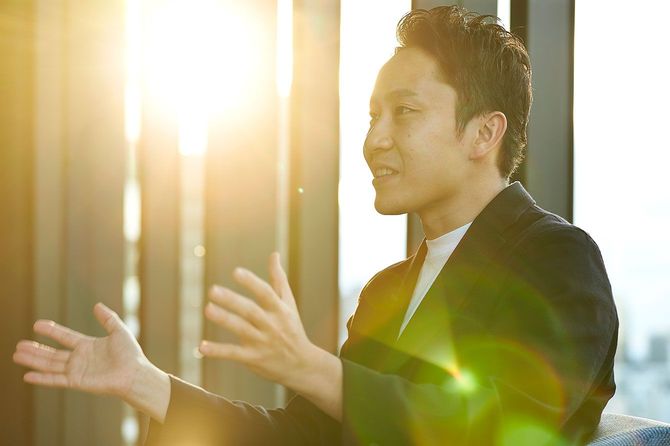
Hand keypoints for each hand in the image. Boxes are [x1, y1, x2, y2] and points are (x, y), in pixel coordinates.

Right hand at [13, 303, 162, 405]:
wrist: (135, 374)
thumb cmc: (130, 354)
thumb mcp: (119, 331)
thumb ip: (108, 318)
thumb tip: (97, 305)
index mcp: (88, 346)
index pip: (65, 337)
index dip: (52, 331)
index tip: (37, 324)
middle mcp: (80, 359)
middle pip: (53, 353)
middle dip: (36, 349)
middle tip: (19, 345)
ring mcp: (77, 371)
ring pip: (50, 365)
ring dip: (33, 360)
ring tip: (17, 355)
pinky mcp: (77, 382)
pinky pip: (56, 380)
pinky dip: (41, 378)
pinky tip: (27, 375)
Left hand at [200, 252, 321, 389]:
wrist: (302, 365)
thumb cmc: (292, 329)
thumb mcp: (289, 304)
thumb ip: (278, 279)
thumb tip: (273, 254)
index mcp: (280, 310)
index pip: (266, 294)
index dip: (252, 283)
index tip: (236, 272)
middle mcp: (272, 325)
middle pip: (251, 311)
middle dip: (232, 301)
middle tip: (212, 290)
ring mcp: (263, 343)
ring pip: (242, 330)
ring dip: (225, 320)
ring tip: (207, 309)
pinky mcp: (254, 359)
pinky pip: (234, 354)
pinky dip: (218, 351)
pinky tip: (201, 346)